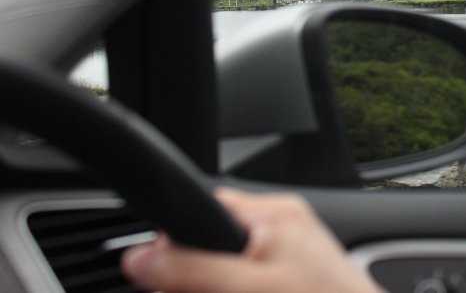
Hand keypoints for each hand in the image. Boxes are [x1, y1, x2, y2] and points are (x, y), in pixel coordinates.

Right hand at [121, 188, 383, 292]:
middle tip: (206, 290)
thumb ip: (195, 272)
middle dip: (197, 271)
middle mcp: (285, 220)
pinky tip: (244, 291)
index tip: (162, 275)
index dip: (176, 241)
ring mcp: (294, 246)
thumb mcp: (251, 289)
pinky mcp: (299, 269)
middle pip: (213, 236)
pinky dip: (239, 283)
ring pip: (231, 258)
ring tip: (229, 291)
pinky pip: (253, 270)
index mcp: (273, 212)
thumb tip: (140, 258)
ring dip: (216, 281)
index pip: (204, 207)